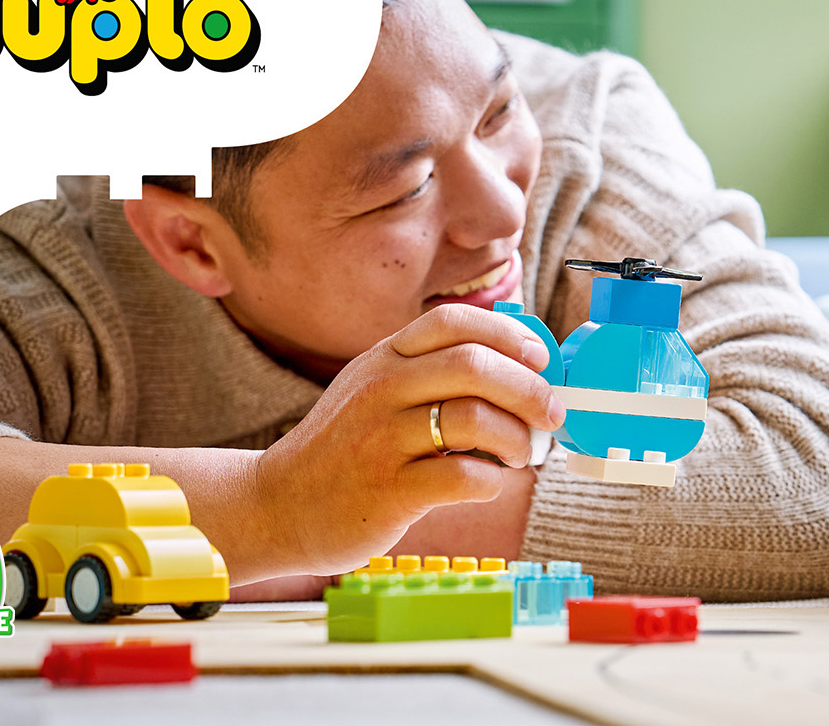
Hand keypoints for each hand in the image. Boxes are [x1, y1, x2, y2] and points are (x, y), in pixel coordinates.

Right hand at [246, 304, 561, 575]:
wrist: (278, 505)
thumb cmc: (346, 450)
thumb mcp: (376, 392)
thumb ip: (431, 372)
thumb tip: (519, 361)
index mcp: (384, 360)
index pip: (454, 322)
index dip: (509, 335)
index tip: (539, 360)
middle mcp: (380, 390)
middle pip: (475, 366)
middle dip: (530, 390)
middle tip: (549, 415)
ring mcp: (381, 440)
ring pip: (476, 419)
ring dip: (516, 439)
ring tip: (519, 455)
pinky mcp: (388, 491)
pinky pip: (463, 476)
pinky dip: (492, 481)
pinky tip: (485, 484)